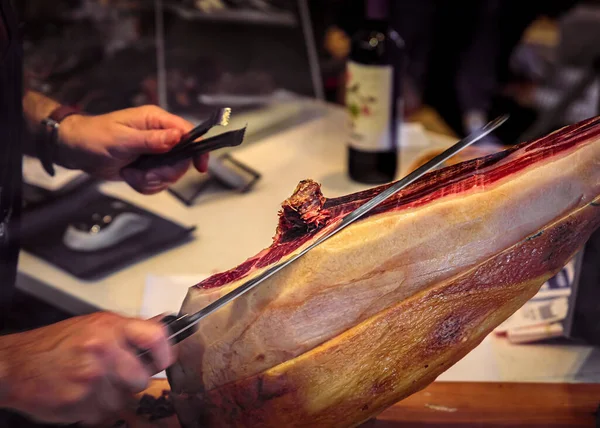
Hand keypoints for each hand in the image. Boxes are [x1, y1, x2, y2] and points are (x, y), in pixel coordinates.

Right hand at [0, 312, 174, 424]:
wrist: (16, 365)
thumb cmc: (56, 344)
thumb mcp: (96, 325)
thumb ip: (131, 330)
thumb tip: (164, 327)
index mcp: (110, 327)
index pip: (156, 337)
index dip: (166, 352)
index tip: (164, 359)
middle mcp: (103, 349)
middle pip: (143, 377)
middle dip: (133, 380)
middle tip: (115, 373)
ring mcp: (91, 377)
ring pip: (124, 399)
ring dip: (111, 395)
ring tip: (90, 381)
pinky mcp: (79, 402)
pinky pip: (103, 412)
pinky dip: (94, 407)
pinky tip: (79, 392)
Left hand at [57, 105, 208, 193]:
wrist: (76, 150)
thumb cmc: (94, 137)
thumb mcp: (122, 139)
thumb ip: (151, 140)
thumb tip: (177, 136)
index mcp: (156, 121)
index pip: (188, 132)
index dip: (197, 149)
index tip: (200, 166)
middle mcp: (160, 136)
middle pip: (182, 160)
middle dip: (164, 173)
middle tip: (144, 174)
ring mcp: (156, 153)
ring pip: (170, 174)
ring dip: (151, 180)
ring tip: (131, 174)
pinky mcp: (149, 167)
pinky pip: (159, 183)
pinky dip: (145, 185)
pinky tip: (131, 177)